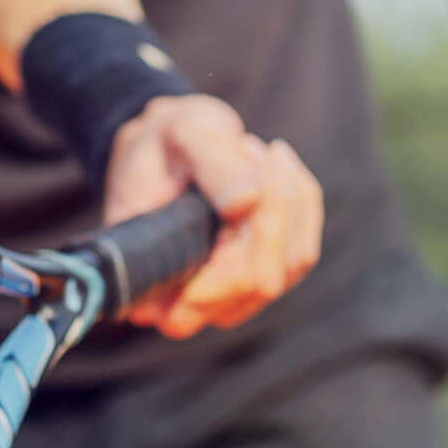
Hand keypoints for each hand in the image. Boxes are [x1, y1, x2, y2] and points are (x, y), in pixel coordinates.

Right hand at [101, 95, 322, 338]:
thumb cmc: (162, 143)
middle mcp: (183, 308)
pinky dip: (301, 200)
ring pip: (291, 264)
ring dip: (286, 198)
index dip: (242, 239)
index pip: (210, 293)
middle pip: (262, 280)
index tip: (242, 173)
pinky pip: (303, 252)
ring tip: (248, 151)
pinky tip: (273, 165)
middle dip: (272, 207)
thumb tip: (250, 200)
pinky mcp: (257, 283)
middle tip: (246, 148)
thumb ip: (212, 166)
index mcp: (144, 285)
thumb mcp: (180, 138)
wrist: (165, 145)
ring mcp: (224, 302)